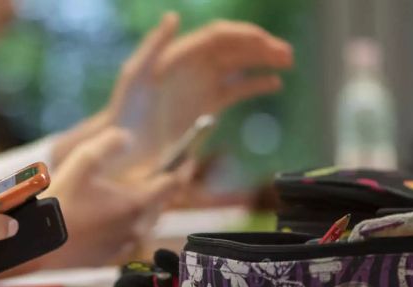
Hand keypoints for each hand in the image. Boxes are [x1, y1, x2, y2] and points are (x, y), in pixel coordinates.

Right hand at [38, 128, 193, 268]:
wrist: (39, 244)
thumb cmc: (61, 201)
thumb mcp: (83, 160)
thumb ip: (110, 143)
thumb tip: (128, 137)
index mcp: (136, 203)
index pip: (171, 184)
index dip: (179, 169)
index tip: (185, 160)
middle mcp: (137, 227)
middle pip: (159, 204)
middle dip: (158, 189)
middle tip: (152, 176)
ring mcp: (125, 245)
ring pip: (144, 223)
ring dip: (140, 209)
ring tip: (123, 197)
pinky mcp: (110, 258)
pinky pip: (126, 238)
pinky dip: (123, 226)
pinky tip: (104, 218)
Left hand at [106, 13, 292, 157]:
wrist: (125, 145)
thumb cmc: (125, 110)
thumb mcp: (136, 75)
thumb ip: (154, 45)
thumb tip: (173, 16)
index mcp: (180, 54)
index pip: (218, 36)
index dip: (243, 35)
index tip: (266, 42)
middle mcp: (194, 66)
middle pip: (234, 47)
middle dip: (261, 46)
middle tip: (287, 54)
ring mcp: (201, 85)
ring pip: (239, 65)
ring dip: (263, 60)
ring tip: (288, 62)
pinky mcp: (206, 105)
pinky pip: (236, 89)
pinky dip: (255, 84)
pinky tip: (274, 83)